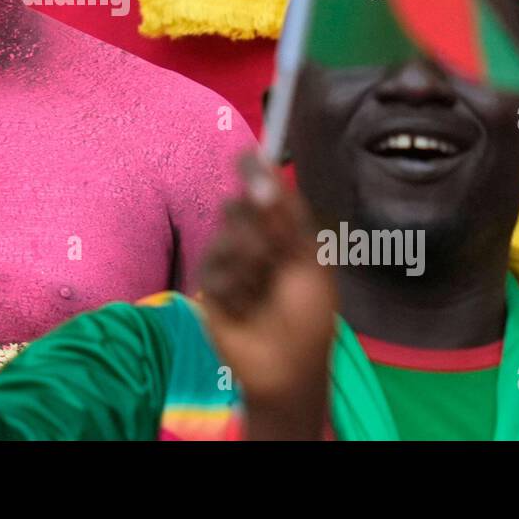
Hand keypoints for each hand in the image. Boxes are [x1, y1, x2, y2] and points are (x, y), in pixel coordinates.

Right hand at [198, 153, 335, 438]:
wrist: (287, 365)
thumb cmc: (308, 317)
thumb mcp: (309, 262)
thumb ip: (287, 219)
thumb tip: (268, 176)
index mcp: (281, 232)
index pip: (264, 193)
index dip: (255, 171)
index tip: (247, 153)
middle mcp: (253, 240)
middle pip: (239, 207)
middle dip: (254, 225)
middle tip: (271, 250)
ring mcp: (230, 262)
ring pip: (224, 236)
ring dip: (247, 260)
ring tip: (261, 288)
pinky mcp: (210, 286)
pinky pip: (213, 269)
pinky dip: (233, 286)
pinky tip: (244, 305)